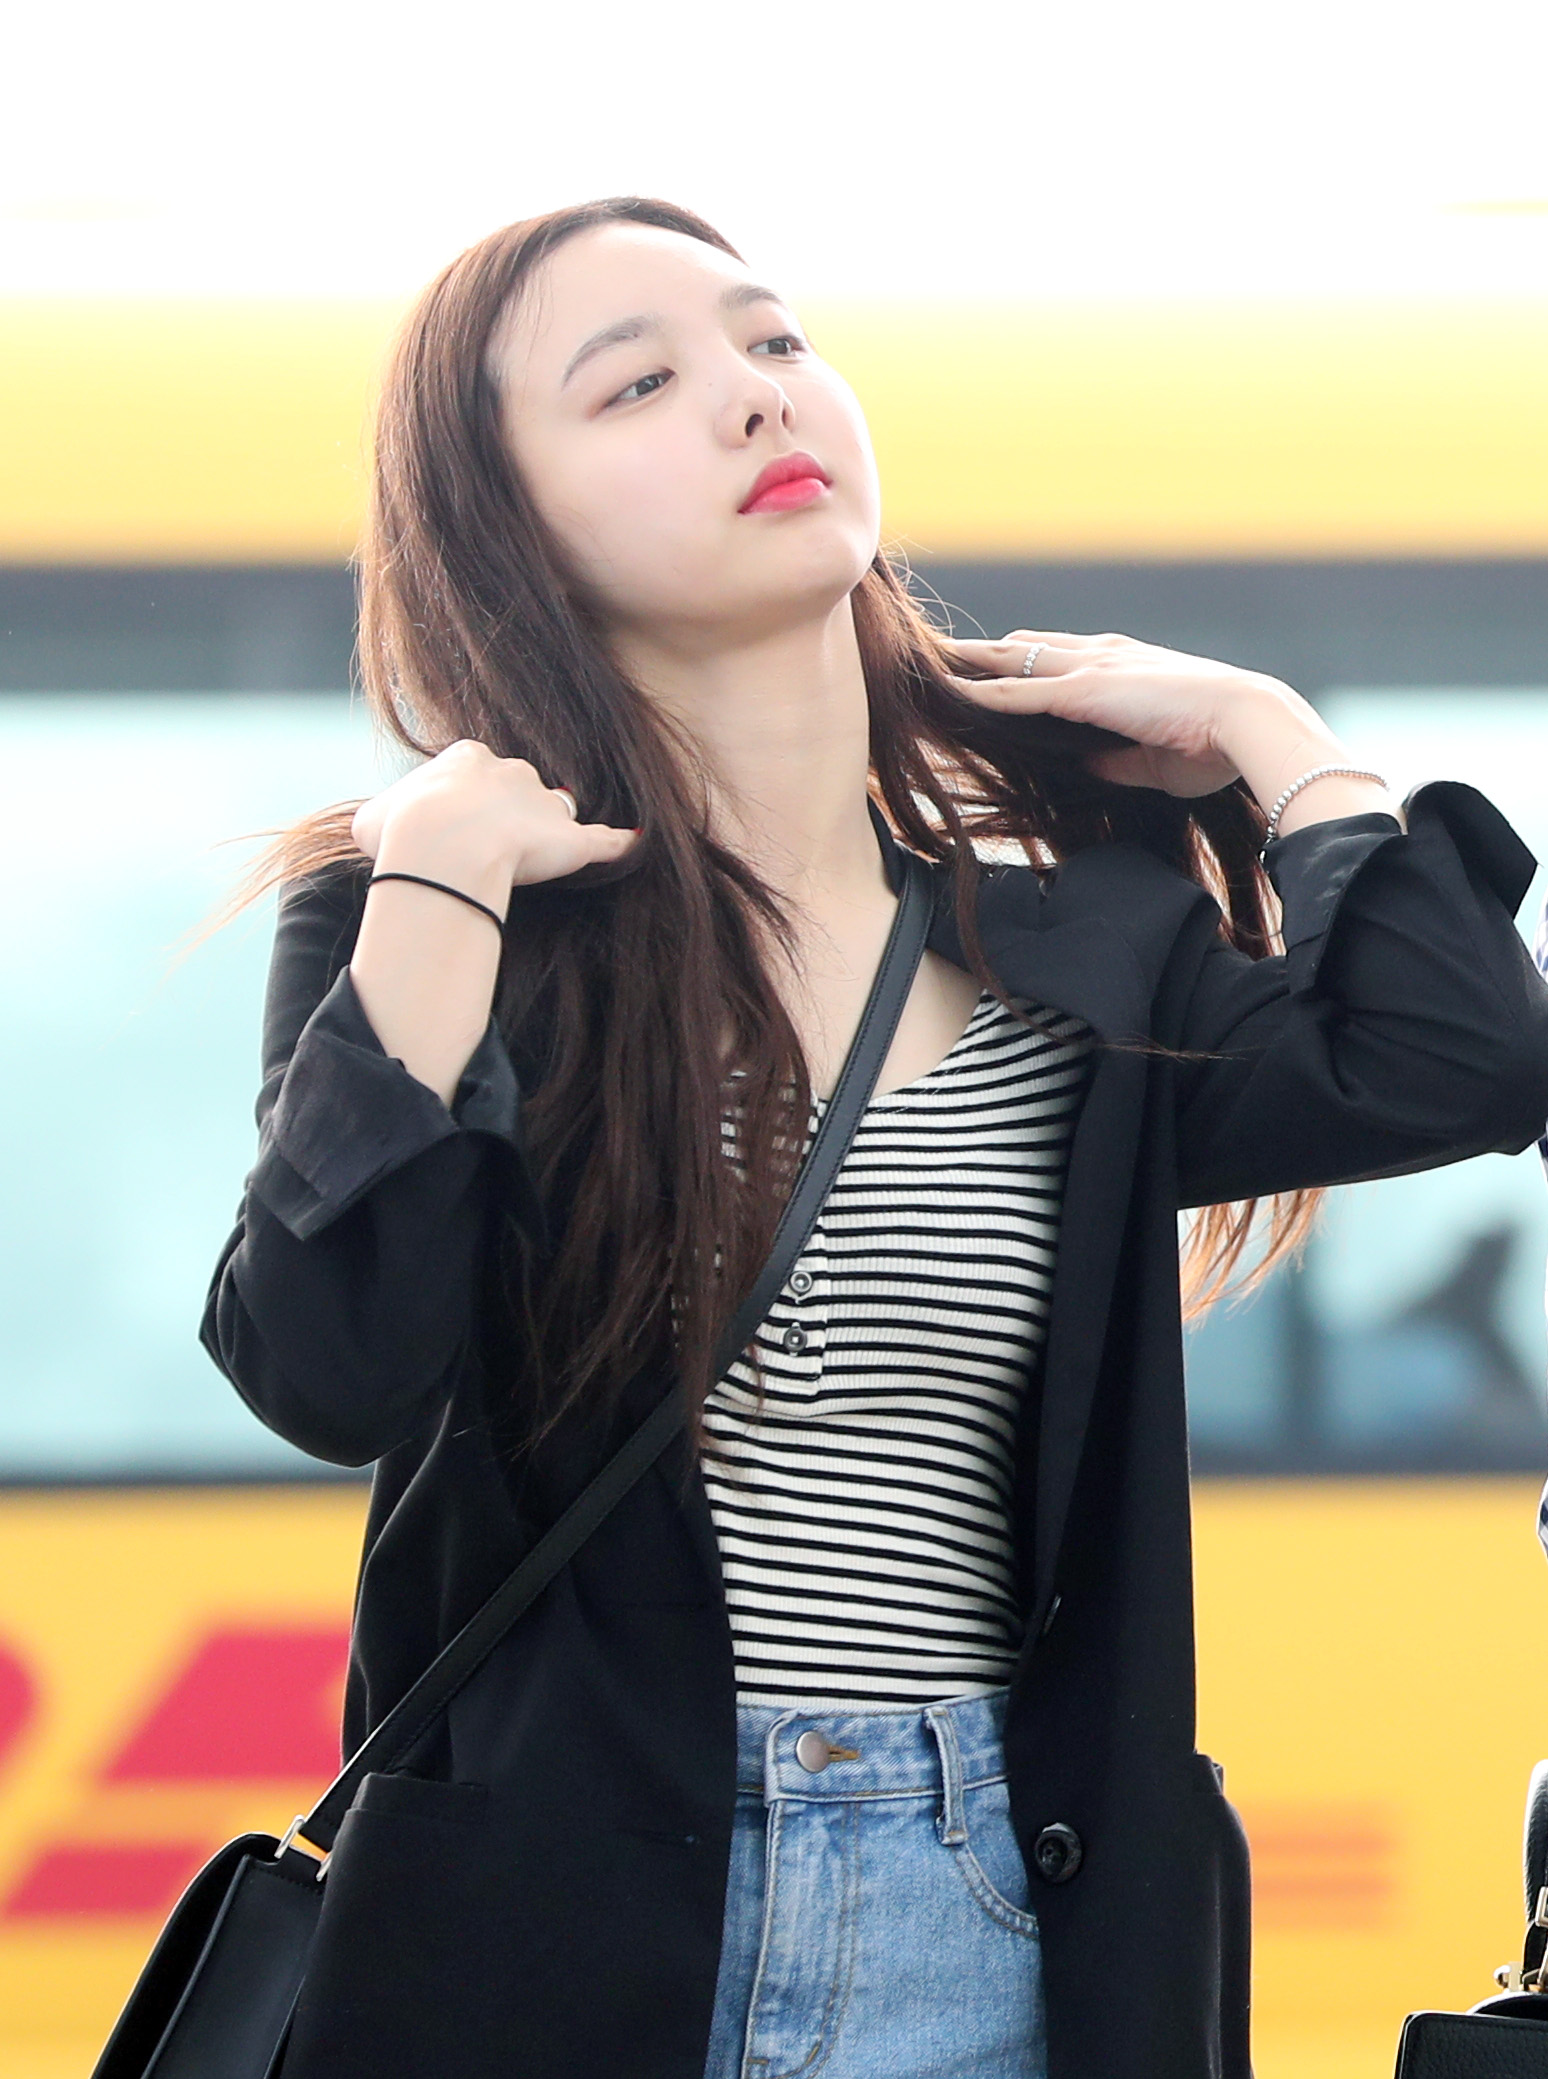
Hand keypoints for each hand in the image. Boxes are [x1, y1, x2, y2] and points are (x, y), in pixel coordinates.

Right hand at [352, 740, 638, 888]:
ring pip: (554, 812)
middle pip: (519, 788)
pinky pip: (605, 840)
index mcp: (467, 758)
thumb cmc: (400, 835)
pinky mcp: (571, 839)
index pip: (477, 771)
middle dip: (508, 814)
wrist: (441, 849)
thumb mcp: (373, 818)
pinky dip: (620, 843)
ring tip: (539, 859)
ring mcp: (545, 803)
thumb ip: (383, 817)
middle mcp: (511, 771)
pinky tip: (633, 843)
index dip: (467, 801)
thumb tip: (378, 828)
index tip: (454, 828)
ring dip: (548, 832)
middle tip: (489, 850)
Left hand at [944, 629, 1299, 798]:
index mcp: (1121, 668)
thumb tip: (1089, 766)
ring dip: (970, 664)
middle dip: (982, 654)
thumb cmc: (1214, 743)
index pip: (1058, 658)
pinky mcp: (1083, 690)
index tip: (987, 664)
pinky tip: (949, 693)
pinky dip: (982, 692)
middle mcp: (1100, 657)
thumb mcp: (1154, 758)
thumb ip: (1117, 759)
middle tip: (939, 657)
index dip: (1021, 662)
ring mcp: (1089, 669)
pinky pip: (1018, 691)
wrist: (1245, 721)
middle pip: (1025, 648)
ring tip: (927, 667)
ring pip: (1012, 660)